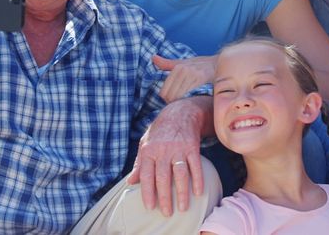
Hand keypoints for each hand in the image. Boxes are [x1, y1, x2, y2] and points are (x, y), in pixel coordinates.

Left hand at [127, 99, 207, 215]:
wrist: (179, 114)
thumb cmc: (159, 133)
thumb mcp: (145, 144)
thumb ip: (138, 164)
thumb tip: (130, 182)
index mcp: (148, 151)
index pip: (146, 175)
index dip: (147, 192)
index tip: (150, 207)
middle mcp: (163, 151)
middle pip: (163, 177)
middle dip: (165, 197)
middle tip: (167, 213)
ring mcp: (178, 149)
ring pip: (180, 174)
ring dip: (182, 192)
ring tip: (183, 208)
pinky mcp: (192, 147)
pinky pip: (195, 165)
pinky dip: (197, 179)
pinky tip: (198, 192)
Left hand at [153, 54, 215, 102]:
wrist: (223, 63)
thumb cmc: (203, 65)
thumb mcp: (185, 62)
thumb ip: (168, 63)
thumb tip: (153, 57)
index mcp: (178, 67)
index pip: (164, 93)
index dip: (168, 101)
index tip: (176, 102)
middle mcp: (183, 70)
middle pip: (170, 97)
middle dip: (174, 104)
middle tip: (183, 105)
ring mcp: (193, 74)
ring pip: (179, 98)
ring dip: (183, 105)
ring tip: (190, 105)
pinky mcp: (203, 79)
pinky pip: (190, 95)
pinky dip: (191, 102)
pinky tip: (196, 102)